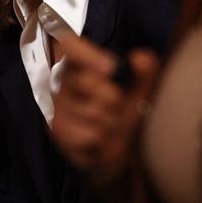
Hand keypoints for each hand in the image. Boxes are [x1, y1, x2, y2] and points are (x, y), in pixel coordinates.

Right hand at [51, 34, 160, 183]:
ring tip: (113, 125)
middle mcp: (63, 82)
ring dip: (112, 122)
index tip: (111, 68)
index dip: (87, 53)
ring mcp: (58, 108)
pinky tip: (104, 139)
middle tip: (120, 105)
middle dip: (113, 97)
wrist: (110, 156)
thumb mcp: (139, 91)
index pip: (70, 46)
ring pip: (93, 112)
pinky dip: (104, 140)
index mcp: (80, 65)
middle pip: (88, 81)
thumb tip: (140, 59)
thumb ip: (144, 73)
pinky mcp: (57, 131)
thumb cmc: (123, 114)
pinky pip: (90, 134)